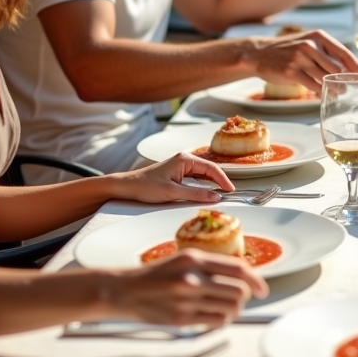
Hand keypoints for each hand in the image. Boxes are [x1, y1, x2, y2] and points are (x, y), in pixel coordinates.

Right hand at [107, 249, 268, 326]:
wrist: (124, 290)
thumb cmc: (155, 275)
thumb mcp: (184, 259)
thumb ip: (211, 266)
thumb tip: (242, 278)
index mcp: (194, 258)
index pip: (238, 269)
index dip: (256, 280)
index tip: (262, 289)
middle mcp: (192, 278)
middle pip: (238, 291)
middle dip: (243, 297)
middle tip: (239, 299)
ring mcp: (186, 300)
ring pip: (230, 309)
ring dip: (233, 310)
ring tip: (224, 307)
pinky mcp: (180, 319)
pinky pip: (215, 322)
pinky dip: (220, 320)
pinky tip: (212, 315)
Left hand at [110, 153, 235, 202]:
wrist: (126, 186)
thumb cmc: (146, 187)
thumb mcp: (172, 192)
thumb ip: (196, 194)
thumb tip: (215, 197)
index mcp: (185, 159)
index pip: (211, 168)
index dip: (223, 179)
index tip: (230, 190)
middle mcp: (184, 159)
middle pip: (209, 169)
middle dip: (219, 180)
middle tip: (229, 192)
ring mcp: (180, 165)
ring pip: (202, 173)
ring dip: (212, 182)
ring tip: (221, 192)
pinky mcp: (176, 172)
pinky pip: (195, 176)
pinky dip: (203, 183)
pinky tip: (207, 190)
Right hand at [255, 29, 357, 87]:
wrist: (260, 53)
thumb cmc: (288, 49)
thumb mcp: (308, 42)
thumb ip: (327, 52)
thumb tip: (351, 67)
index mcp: (318, 36)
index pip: (344, 53)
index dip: (355, 67)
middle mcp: (309, 45)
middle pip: (337, 68)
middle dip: (345, 80)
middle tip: (349, 87)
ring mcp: (299, 58)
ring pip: (326, 78)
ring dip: (335, 88)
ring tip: (339, 93)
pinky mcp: (291, 72)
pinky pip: (313, 86)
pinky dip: (320, 92)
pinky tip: (323, 94)